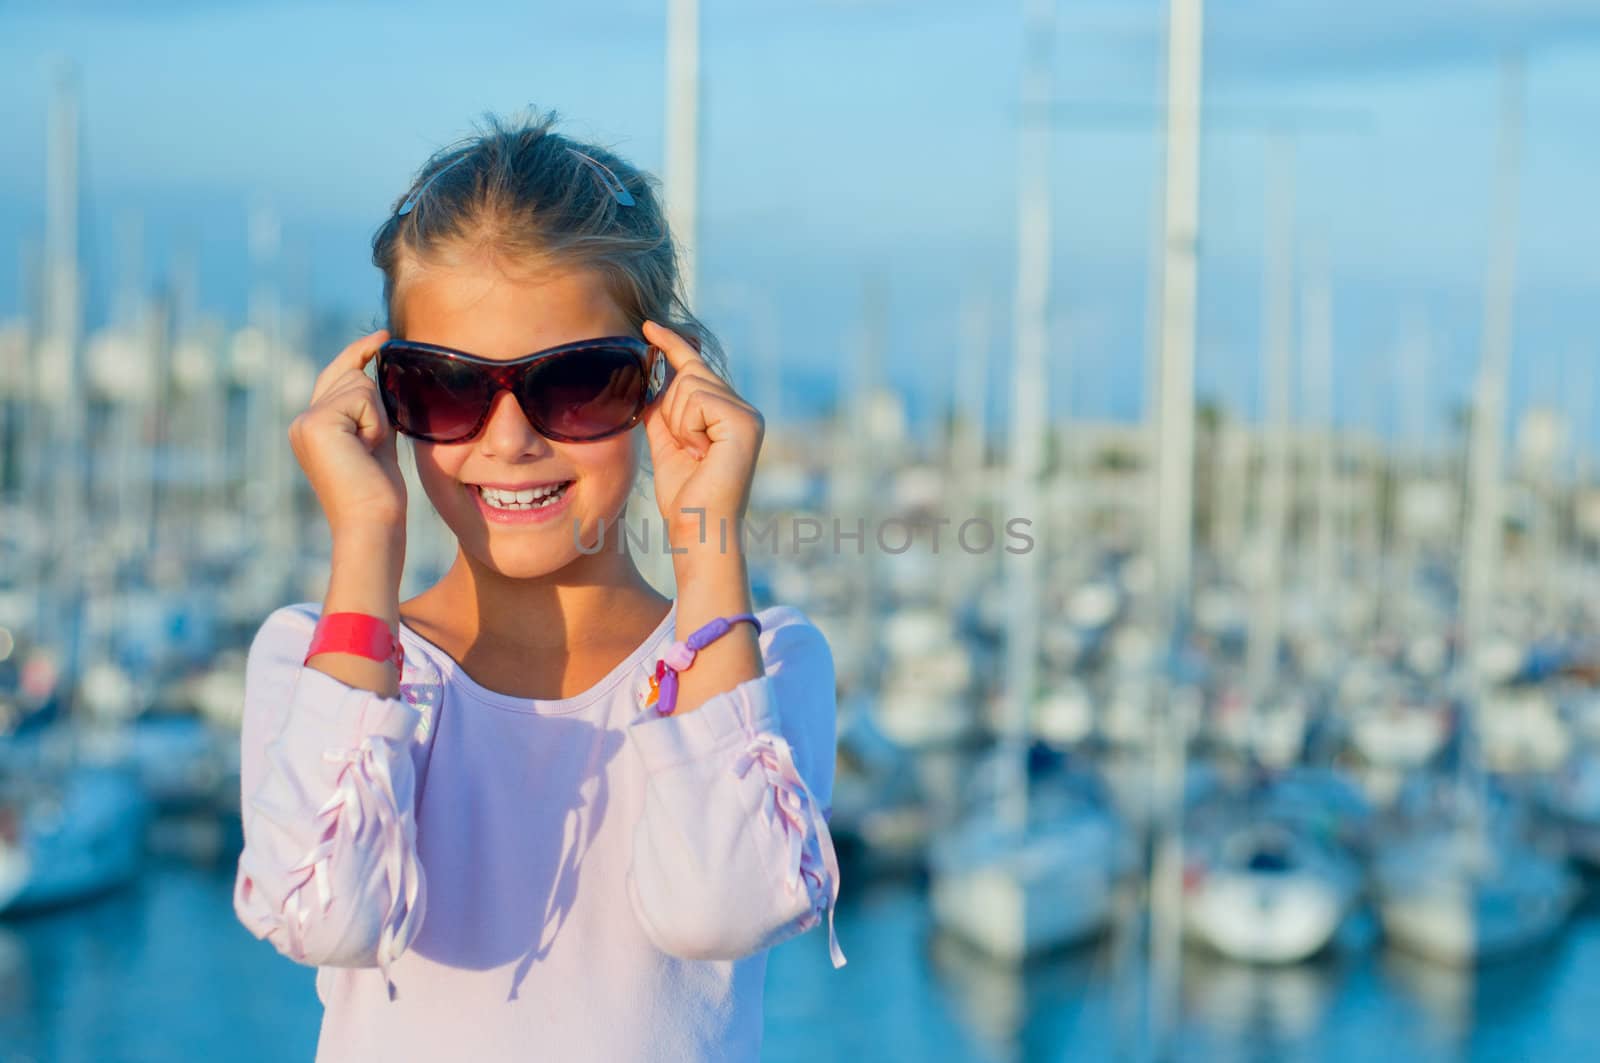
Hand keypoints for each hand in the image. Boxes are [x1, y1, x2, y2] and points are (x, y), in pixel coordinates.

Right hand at [289, 329, 407, 535]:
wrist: (371, 523)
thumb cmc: (379, 492)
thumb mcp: (375, 440)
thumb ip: (370, 410)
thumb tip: (376, 374)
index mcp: (311, 427)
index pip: (336, 377)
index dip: (358, 353)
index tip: (382, 336)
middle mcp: (301, 421)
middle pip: (353, 377)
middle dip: (376, 409)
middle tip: (371, 451)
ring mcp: (305, 420)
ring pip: (360, 384)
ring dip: (377, 418)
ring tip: (368, 453)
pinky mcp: (316, 421)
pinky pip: (363, 397)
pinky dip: (375, 423)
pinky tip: (366, 450)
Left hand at [641, 320, 764, 544]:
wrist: (698, 529)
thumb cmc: (683, 495)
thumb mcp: (666, 440)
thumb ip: (663, 406)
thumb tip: (654, 368)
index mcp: (728, 413)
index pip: (694, 368)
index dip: (671, 344)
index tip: (649, 326)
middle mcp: (743, 409)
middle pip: (688, 374)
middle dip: (671, 410)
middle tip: (687, 451)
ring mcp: (747, 414)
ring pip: (689, 384)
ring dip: (678, 423)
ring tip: (695, 456)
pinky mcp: (744, 421)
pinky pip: (697, 399)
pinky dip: (687, 427)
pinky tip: (701, 453)